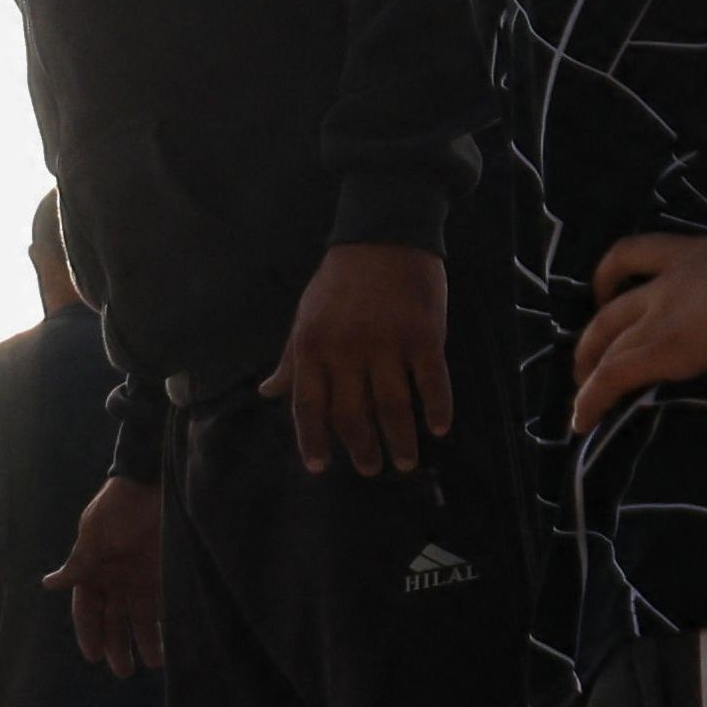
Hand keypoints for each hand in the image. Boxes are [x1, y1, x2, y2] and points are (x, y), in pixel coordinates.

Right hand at [53, 476, 164, 675]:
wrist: (153, 484)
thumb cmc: (118, 507)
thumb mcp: (94, 533)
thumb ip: (80, 562)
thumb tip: (49, 584)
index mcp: (91, 572)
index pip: (86, 610)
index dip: (89, 633)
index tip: (95, 655)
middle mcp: (113, 581)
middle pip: (113, 621)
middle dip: (117, 646)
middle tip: (123, 671)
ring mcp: (138, 580)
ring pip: (138, 619)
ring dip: (143, 642)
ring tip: (153, 664)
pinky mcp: (161, 576)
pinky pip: (161, 607)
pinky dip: (164, 625)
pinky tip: (171, 642)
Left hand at [270, 241, 457, 476]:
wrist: (383, 236)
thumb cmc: (339, 282)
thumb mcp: (305, 317)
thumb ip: (292, 359)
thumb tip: (268, 392)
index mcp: (312, 347)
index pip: (307, 406)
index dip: (312, 440)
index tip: (319, 468)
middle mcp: (346, 350)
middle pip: (352, 414)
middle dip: (360, 448)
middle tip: (369, 469)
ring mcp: (387, 343)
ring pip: (393, 407)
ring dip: (400, 440)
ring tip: (404, 463)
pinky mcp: (424, 335)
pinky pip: (432, 382)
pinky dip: (437, 409)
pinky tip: (439, 429)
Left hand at [571, 231, 706, 432]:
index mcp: (694, 254)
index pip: (633, 254)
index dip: (609, 277)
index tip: (605, 295)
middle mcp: (667, 282)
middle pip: (607, 311)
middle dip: (590, 341)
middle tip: (585, 366)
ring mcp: (662, 313)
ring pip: (602, 344)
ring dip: (586, 374)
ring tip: (580, 403)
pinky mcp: (665, 346)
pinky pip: (611, 375)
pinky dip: (590, 399)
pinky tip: (580, 423)